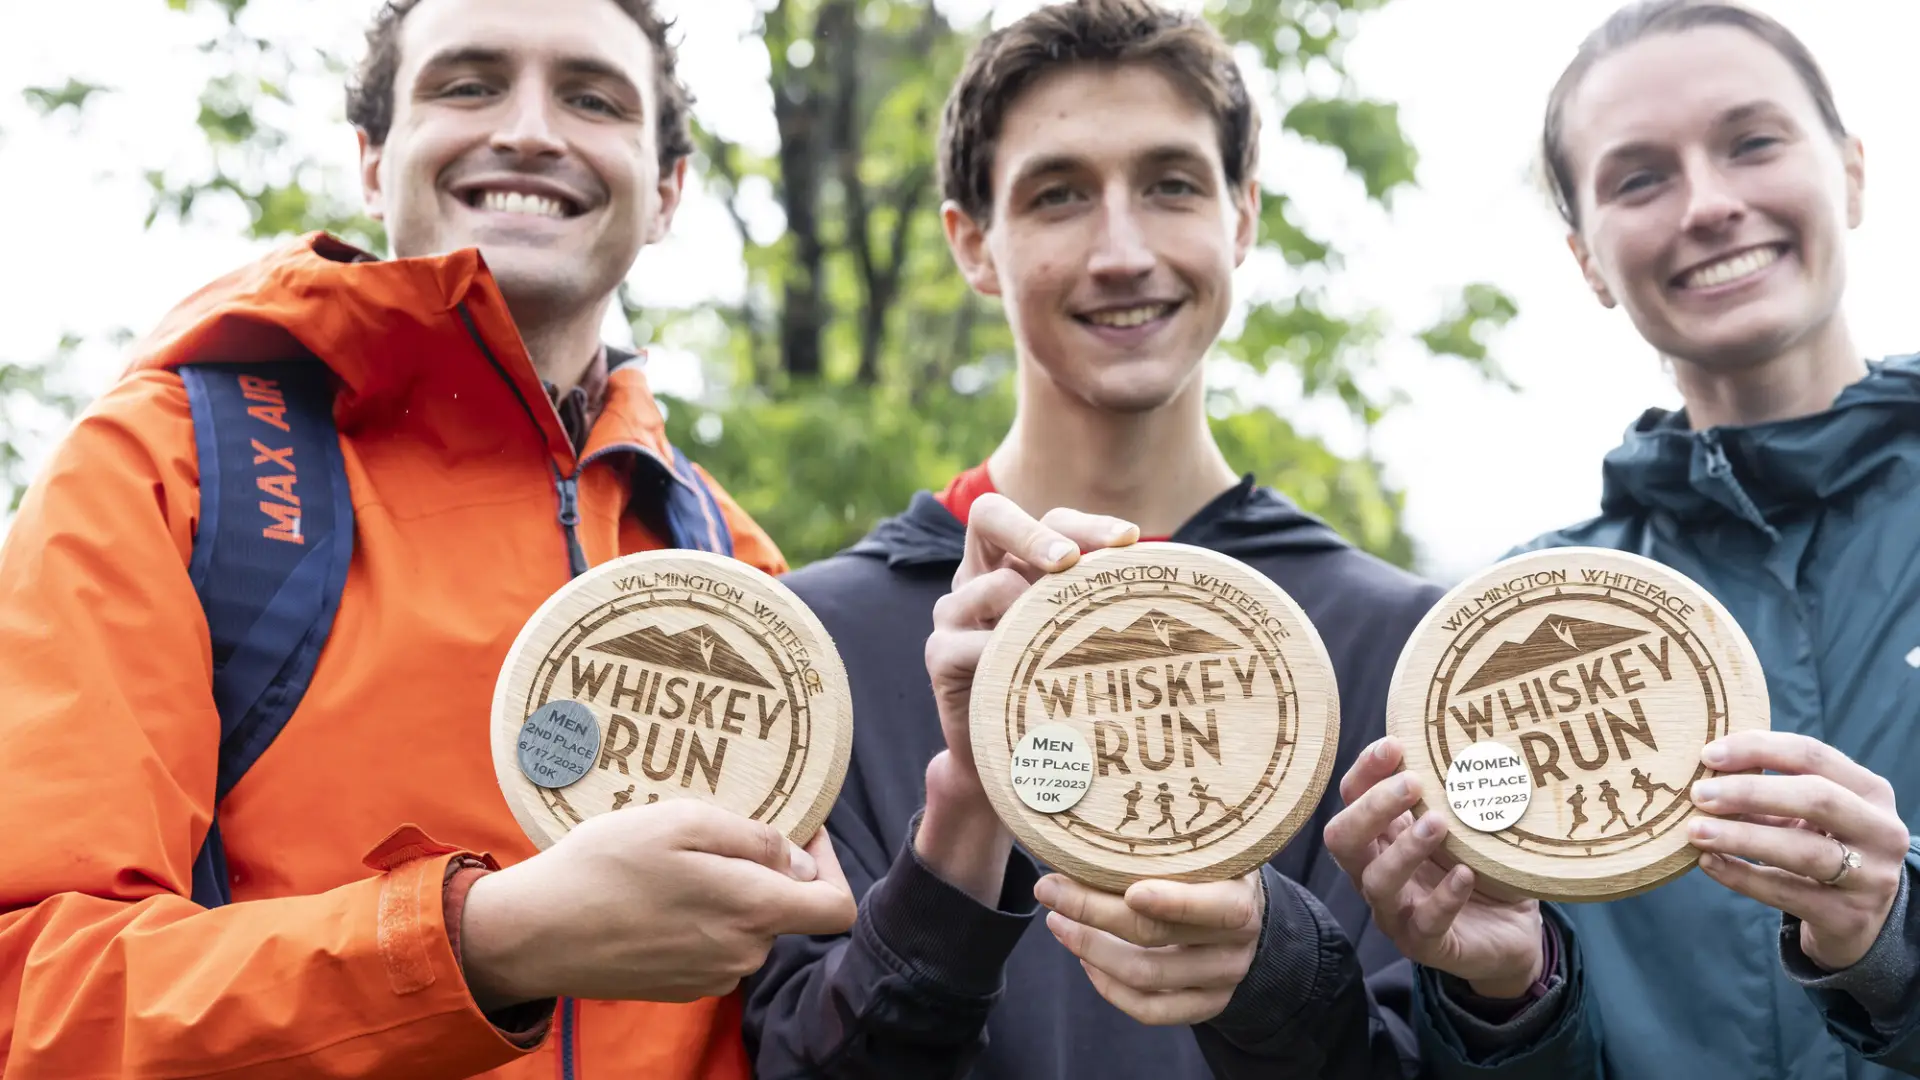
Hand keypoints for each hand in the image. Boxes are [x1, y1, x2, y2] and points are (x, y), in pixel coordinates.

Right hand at [459, 800, 855, 1007]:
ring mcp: (710, 977)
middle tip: (714, 833)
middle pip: (784, 910)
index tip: (804, 832)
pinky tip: (656, 896)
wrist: (536, 934)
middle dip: (763, 870)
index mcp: (754, 910)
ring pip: (745, 927)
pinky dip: (698, 919)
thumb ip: (755, 839)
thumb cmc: (607, 866)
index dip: (832, 864)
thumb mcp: (683, 821)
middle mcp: (743, 954)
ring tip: (675, 863)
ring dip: (726, 894)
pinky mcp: (680, 988)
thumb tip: (801, 857)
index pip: (836, 907)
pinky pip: (712, 947)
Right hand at [917, 493, 1137, 901]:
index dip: (1084, 522)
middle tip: (1070, 564)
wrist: (1017, 766)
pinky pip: (967, 643)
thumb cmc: (1064, 697)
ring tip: (1060, 642)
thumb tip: (1183, 586)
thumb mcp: (1088, 645)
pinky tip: (1031, 677)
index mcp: (1017, 563)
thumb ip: (1110, 611)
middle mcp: (979, 577)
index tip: (1130, 540)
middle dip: (1034, 533)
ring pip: (988, 586)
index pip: (1047, 518)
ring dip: (1030, 610)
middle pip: (989, 515)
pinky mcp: (940, 657)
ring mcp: (953, 615)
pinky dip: (1001, 654)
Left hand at [1034, 871, 1261, 1025]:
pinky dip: (1108, 987)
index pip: (1214, 908)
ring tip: (1057, 922)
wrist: (1252, 919)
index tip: (1130, 890)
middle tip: (1050, 890)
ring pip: (1144, 976)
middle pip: (1156, 936)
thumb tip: (1092, 831)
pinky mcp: (1204, 1007)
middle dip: (1093, 912)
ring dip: (1089, 948)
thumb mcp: (1208, 853)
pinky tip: (1085, 959)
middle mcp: (1235, 947)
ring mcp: (1220, 982)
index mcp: (1241, 901)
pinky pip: (1149, 1010)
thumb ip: (1168, 849)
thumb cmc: (1215, 873)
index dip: (1172, 902)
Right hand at [1323, 737, 1544, 997]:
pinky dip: (1444, 897)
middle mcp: (1376, 872)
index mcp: (1381, 837)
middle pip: (1342, 839)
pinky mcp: (1426, 944)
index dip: (1365, 770)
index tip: (1395, 745)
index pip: (1351, 797)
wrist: (1513, 932)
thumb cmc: (1483, 869)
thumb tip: (1465, 740)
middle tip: (1413, 784)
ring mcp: (1396, 912)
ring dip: (1404, 849)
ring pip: (1376, 882)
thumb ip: (1455, 794)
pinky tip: (1466, 874)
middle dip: (1372, 808)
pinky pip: (1425, 924)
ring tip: (1439, 824)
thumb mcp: (1467, 826)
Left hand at [1689, 731, 1908, 971]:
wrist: (1861, 919)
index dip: (1759, 750)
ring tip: (1696, 831)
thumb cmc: (1824, 848)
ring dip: (1743, 837)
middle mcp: (1881, 831)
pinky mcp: (1848, 917)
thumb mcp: (1812, 816)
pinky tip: (1709, 862)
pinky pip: (1786, 893)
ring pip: (1804, 850)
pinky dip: (1742, 877)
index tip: (1708, 755)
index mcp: (1871, 792)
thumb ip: (1772, 793)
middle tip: (1699, 794)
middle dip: (1751, 792)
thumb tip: (1706, 774)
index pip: (1813, 755)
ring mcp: (1871, 877)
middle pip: (1816, 798)